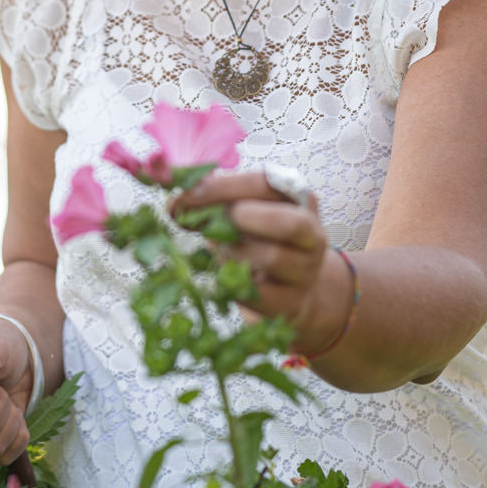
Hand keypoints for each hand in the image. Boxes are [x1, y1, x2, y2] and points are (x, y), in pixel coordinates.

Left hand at [177, 171, 335, 332]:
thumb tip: (174, 204)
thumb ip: (212, 203)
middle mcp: (312, 233)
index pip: (264, 184)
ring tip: (221, 253)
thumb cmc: (260, 242)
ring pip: (269, 258)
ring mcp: (305, 271)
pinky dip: (229, 283)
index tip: (185, 194)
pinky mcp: (290, 303)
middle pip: (287, 223)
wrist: (293, 292)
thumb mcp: (244, 213)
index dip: (221, 188)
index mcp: (298, 198)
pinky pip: (255, 292)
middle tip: (208, 225)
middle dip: (241, 220)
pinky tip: (223, 277)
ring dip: (232, 254)